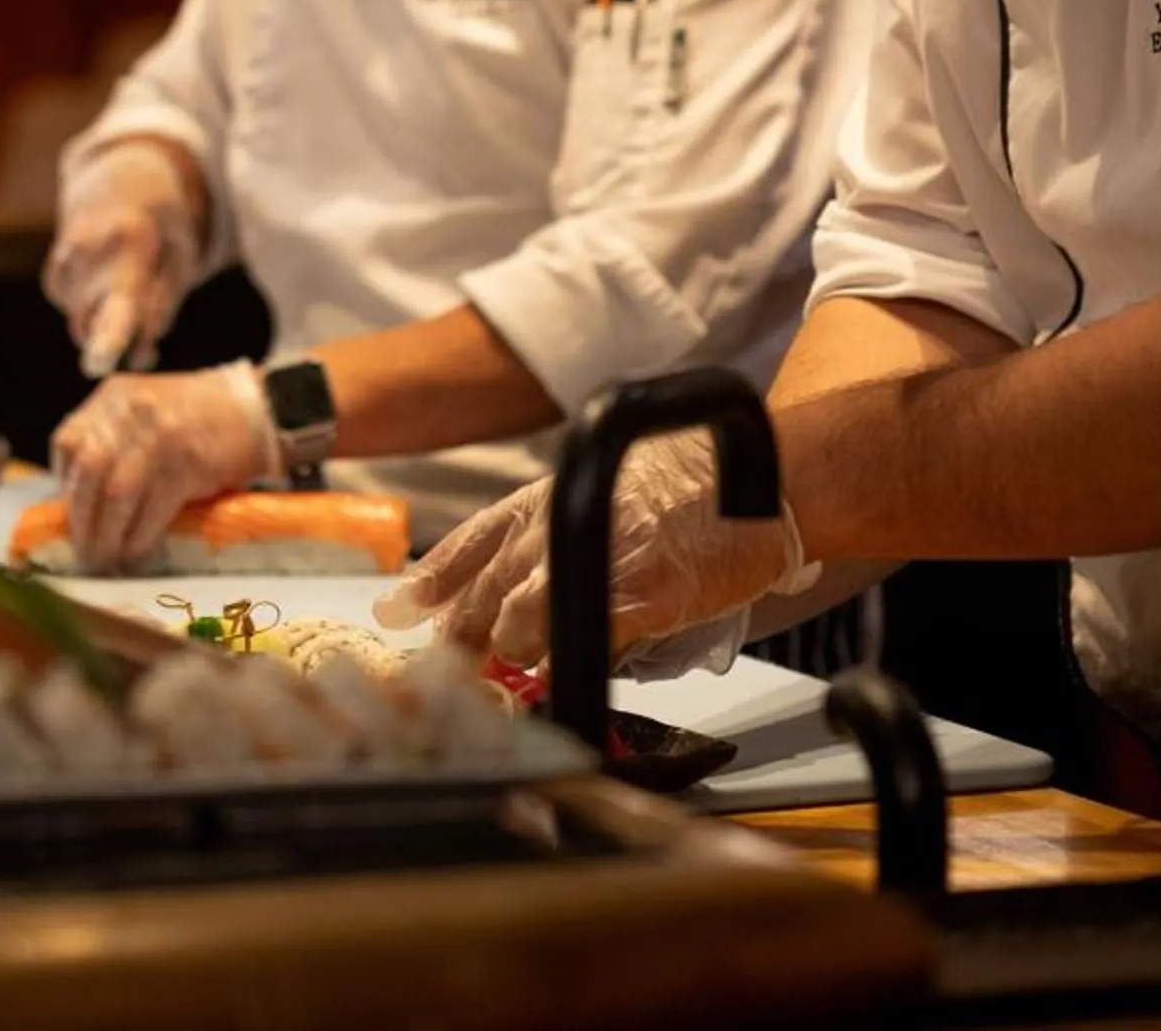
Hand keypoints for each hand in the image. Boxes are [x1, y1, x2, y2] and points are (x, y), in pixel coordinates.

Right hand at [43, 140, 206, 375]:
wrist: (118, 183)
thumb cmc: (161, 224)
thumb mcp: (182, 254)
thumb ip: (163, 305)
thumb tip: (137, 355)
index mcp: (130, 242)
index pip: (119, 299)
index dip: (110, 336)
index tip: (97, 364)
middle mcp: (86, 253)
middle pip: (97, 323)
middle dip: (119, 343)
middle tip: (148, 350)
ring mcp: (63, 264)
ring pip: (87, 326)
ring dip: (113, 326)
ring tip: (136, 290)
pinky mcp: (53, 278)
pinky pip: (79, 317)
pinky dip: (98, 313)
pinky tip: (111, 280)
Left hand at [49, 363, 276, 568]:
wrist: (260, 410)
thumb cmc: (202, 416)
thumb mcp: (147, 409)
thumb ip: (114, 438)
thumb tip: (81, 500)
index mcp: (115, 395)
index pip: (69, 442)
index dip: (65, 484)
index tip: (73, 513)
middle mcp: (134, 409)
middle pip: (89, 470)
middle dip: (81, 518)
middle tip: (85, 548)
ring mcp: (162, 434)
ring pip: (116, 494)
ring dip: (107, 535)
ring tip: (107, 558)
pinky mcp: (189, 462)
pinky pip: (152, 510)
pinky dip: (139, 538)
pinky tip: (136, 551)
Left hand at [372, 430, 809, 670]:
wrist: (763, 473)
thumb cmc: (698, 484)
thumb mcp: (611, 487)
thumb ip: (563, 529)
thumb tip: (526, 586)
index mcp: (549, 496)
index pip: (470, 542)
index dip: (430, 582)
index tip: (397, 611)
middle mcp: (559, 525)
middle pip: (483, 595)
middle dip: (460, 640)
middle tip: (446, 674)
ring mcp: (595, 561)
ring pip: (516, 624)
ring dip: (511, 659)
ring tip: (513, 681)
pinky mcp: (637, 597)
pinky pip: (577, 644)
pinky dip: (560, 671)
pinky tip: (555, 686)